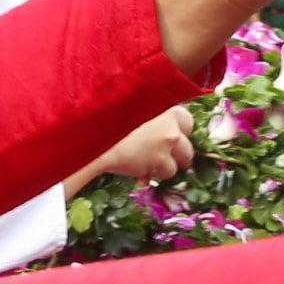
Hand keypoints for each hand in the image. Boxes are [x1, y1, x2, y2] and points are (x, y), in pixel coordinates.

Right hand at [69, 106, 196, 195]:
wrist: (95, 136)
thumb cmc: (111, 116)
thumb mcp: (136, 106)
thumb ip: (152, 113)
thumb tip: (161, 124)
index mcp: (169, 110)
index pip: (188, 123)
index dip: (179, 130)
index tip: (172, 134)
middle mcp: (171, 131)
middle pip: (186, 150)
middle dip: (177, 156)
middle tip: (166, 157)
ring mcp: (164, 151)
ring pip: (172, 167)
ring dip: (161, 168)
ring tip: (144, 163)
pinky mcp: (153, 167)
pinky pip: (157, 177)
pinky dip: (148, 175)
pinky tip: (137, 171)